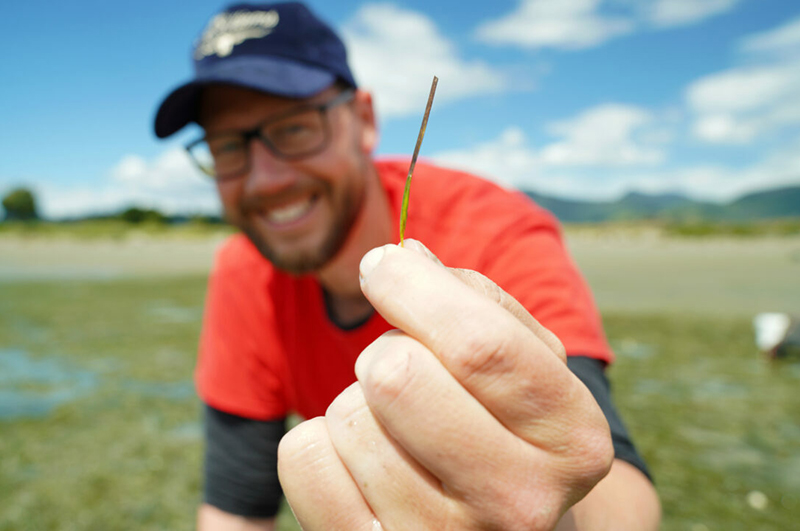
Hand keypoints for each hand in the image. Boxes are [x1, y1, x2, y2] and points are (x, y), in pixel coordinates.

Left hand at [278, 239, 613, 529]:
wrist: (499, 526)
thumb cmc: (505, 422)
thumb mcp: (525, 360)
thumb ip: (475, 300)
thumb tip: (402, 256)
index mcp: (573, 441)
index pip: (480, 345)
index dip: (415, 287)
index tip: (383, 265)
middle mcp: (518, 504)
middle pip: (396, 376)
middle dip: (387, 349)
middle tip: (403, 366)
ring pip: (346, 415)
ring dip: (359, 402)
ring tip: (398, 428)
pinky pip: (304, 459)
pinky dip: (319, 442)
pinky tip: (363, 462)